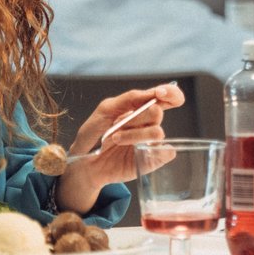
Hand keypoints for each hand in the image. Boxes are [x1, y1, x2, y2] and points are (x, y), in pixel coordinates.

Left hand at [65, 83, 185, 187]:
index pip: (166, 95)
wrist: (83, 161)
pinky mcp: (151, 159)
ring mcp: (150, 141)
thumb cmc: (93, 134)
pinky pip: (167, 153)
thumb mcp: (105, 110)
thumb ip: (129, 99)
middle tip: (117, 125)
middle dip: (136, 117)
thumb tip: (151, 93)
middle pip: (157, 112)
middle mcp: (148, 123)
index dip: (170, 92)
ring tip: (116, 139)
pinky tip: (138, 151)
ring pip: (157, 133)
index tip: (159, 93)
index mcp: (140, 107)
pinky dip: (158, 151)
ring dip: (134, 135)